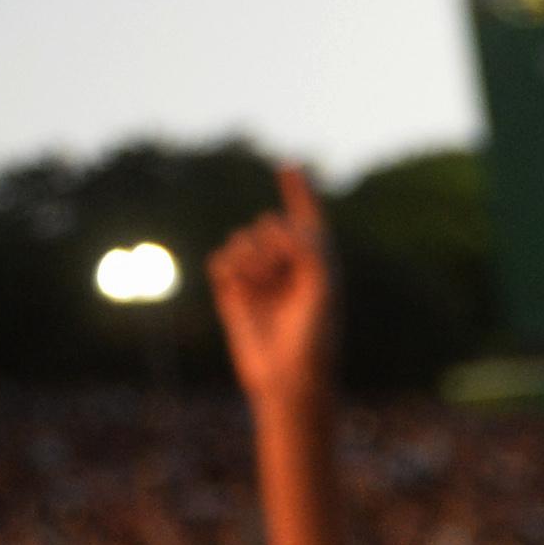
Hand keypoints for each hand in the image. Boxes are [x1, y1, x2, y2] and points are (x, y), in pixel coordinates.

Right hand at [207, 163, 334, 417]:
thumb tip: (279, 225)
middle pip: (268, 224)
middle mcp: (287, 266)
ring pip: (242, 239)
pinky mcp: (233, 293)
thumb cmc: (315, 338)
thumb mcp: (323, 287)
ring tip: (262, 286)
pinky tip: (237, 285)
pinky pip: (220, 260)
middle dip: (272, 241)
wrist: (288, 379)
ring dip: (251, 257)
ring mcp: (259, 278)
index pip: (306, 218)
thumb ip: (309, 247)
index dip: (298, 191)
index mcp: (317, 262)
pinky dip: (228, 266)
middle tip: (282, 274)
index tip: (289, 165)